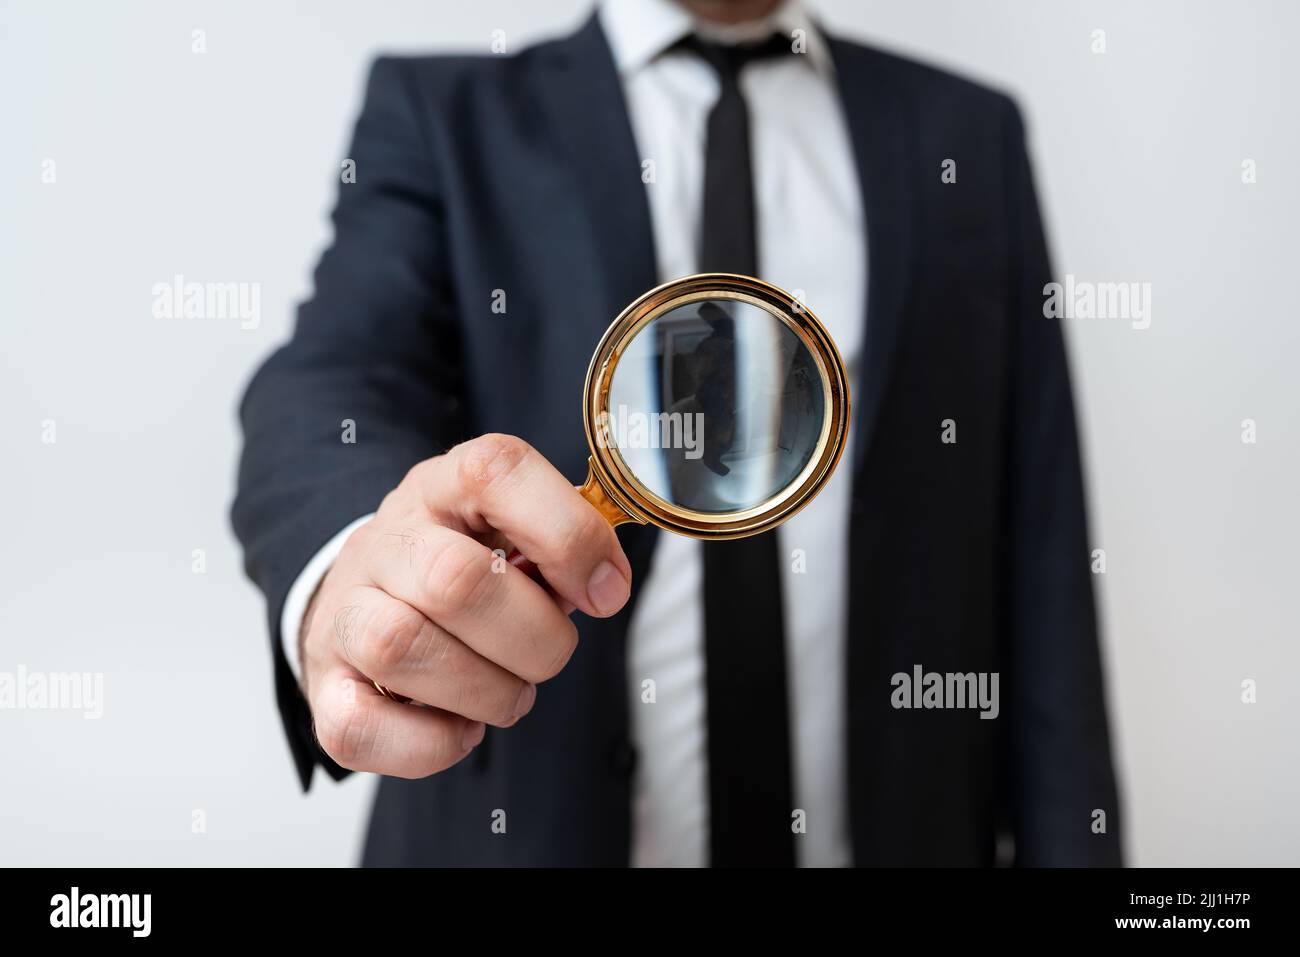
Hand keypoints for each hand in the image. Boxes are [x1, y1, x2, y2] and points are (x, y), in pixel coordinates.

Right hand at [300, 434, 631, 777]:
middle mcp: (386, 540)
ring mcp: (344, 611)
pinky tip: (461, 727)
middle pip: (453, 579)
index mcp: (444, 488)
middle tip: (550, 654)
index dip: (567, 534)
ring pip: (400, 646)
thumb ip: (562, 548)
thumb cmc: (462, 565)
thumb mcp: (514, 532)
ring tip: (509, 693)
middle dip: (533, 637)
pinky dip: (432, 743)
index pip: (497, 472)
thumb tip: (601, 586)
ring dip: (485, 691)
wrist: (366, 596)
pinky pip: (359, 727)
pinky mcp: (325, 684)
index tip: (606, 591)